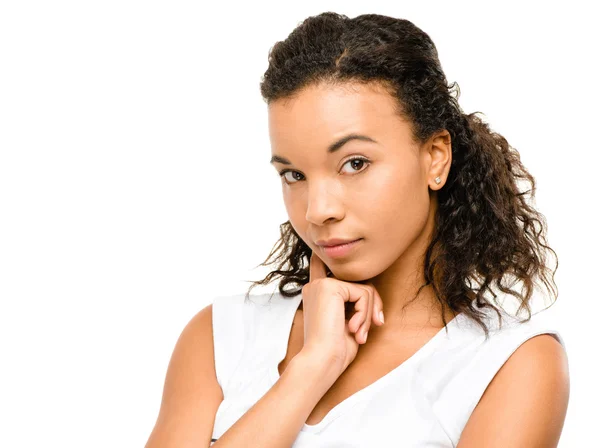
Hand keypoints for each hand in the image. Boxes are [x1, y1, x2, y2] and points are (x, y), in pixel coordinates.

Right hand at [298, 250, 384, 377]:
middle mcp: (316, 285)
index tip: (317, 247)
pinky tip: (353, 328)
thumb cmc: (335, 349)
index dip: (321, 257)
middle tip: (367, 330)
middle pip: (358, 283)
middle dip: (370, 306)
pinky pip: (363, 293)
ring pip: (364, 289)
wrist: (322, 360)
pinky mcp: (330, 287)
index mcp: (316, 293)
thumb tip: (370, 288)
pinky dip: (365, 313)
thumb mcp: (348, 321)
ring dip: (367, 314)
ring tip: (358, 333)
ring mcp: (322, 284)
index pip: (321, 266)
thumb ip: (353, 302)